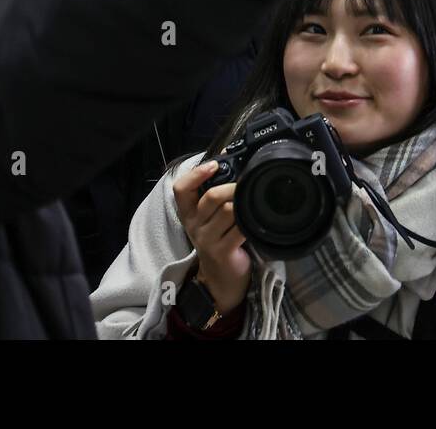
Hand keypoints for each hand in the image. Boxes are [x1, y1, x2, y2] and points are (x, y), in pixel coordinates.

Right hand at [172, 161, 252, 313]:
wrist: (221, 278)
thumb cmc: (220, 240)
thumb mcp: (210, 218)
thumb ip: (214, 193)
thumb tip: (229, 156)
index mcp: (189, 213)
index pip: (181, 189)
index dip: (196, 174)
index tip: (214, 164)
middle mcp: (194, 226)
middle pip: (212, 196)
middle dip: (233, 187)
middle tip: (246, 185)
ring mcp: (207, 240)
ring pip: (228, 210)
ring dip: (243, 204)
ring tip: (252, 204)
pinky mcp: (222, 252)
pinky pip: (239, 229)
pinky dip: (250, 223)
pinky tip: (254, 222)